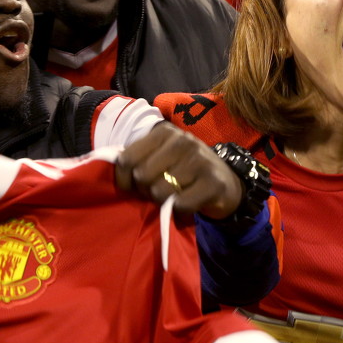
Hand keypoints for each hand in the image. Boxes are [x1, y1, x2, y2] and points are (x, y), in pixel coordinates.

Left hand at [115, 122, 243, 218]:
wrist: (224, 183)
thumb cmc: (183, 172)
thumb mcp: (160, 159)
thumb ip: (137, 162)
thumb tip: (118, 179)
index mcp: (164, 132)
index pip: (126, 159)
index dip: (124, 180)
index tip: (133, 187)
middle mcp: (182, 140)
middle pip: (141, 176)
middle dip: (146, 191)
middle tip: (159, 191)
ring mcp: (199, 159)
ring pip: (160, 191)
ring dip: (164, 202)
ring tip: (175, 196)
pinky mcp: (213, 182)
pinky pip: (180, 204)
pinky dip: (179, 210)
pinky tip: (188, 203)